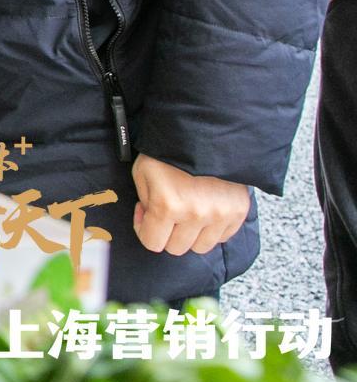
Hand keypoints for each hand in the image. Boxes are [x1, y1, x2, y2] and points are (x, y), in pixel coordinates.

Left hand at [131, 153, 250, 255]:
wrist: (206, 133)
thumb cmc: (168, 152)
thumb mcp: (142, 173)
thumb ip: (144, 202)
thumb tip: (150, 221)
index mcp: (168, 205)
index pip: (153, 243)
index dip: (144, 229)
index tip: (146, 213)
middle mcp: (196, 214)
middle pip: (177, 248)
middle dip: (166, 233)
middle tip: (166, 211)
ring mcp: (221, 214)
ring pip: (200, 247)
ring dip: (190, 234)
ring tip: (186, 211)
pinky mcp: (239, 212)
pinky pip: (221, 237)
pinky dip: (211, 229)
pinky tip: (204, 208)